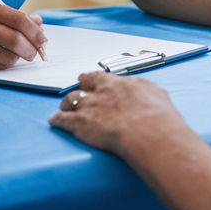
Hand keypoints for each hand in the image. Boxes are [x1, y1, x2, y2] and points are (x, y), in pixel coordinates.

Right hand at [0, 0, 47, 68]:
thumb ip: (17, 17)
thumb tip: (40, 25)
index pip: (19, 19)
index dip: (35, 32)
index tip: (42, 39)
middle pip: (15, 39)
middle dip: (31, 49)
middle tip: (35, 52)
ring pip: (8, 56)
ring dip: (18, 58)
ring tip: (15, 54)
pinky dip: (6, 64)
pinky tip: (2, 57)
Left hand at [50, 72, 188, 155]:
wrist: (148, 132)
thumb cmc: (157, 116)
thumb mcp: (156, 94)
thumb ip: (145, 90)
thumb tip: (146, 91)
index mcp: (118, 84)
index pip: (100, 77)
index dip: (92, 79)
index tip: (89, 79)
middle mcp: (101, 92)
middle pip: (82, 87)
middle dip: (78, 89)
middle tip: (77, 91)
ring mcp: (89, 107)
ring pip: (70, 101)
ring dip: (66, 105)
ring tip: (63, 108)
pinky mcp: (80, 123)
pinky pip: (63, 120)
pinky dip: (57, 120)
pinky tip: (54, 121)